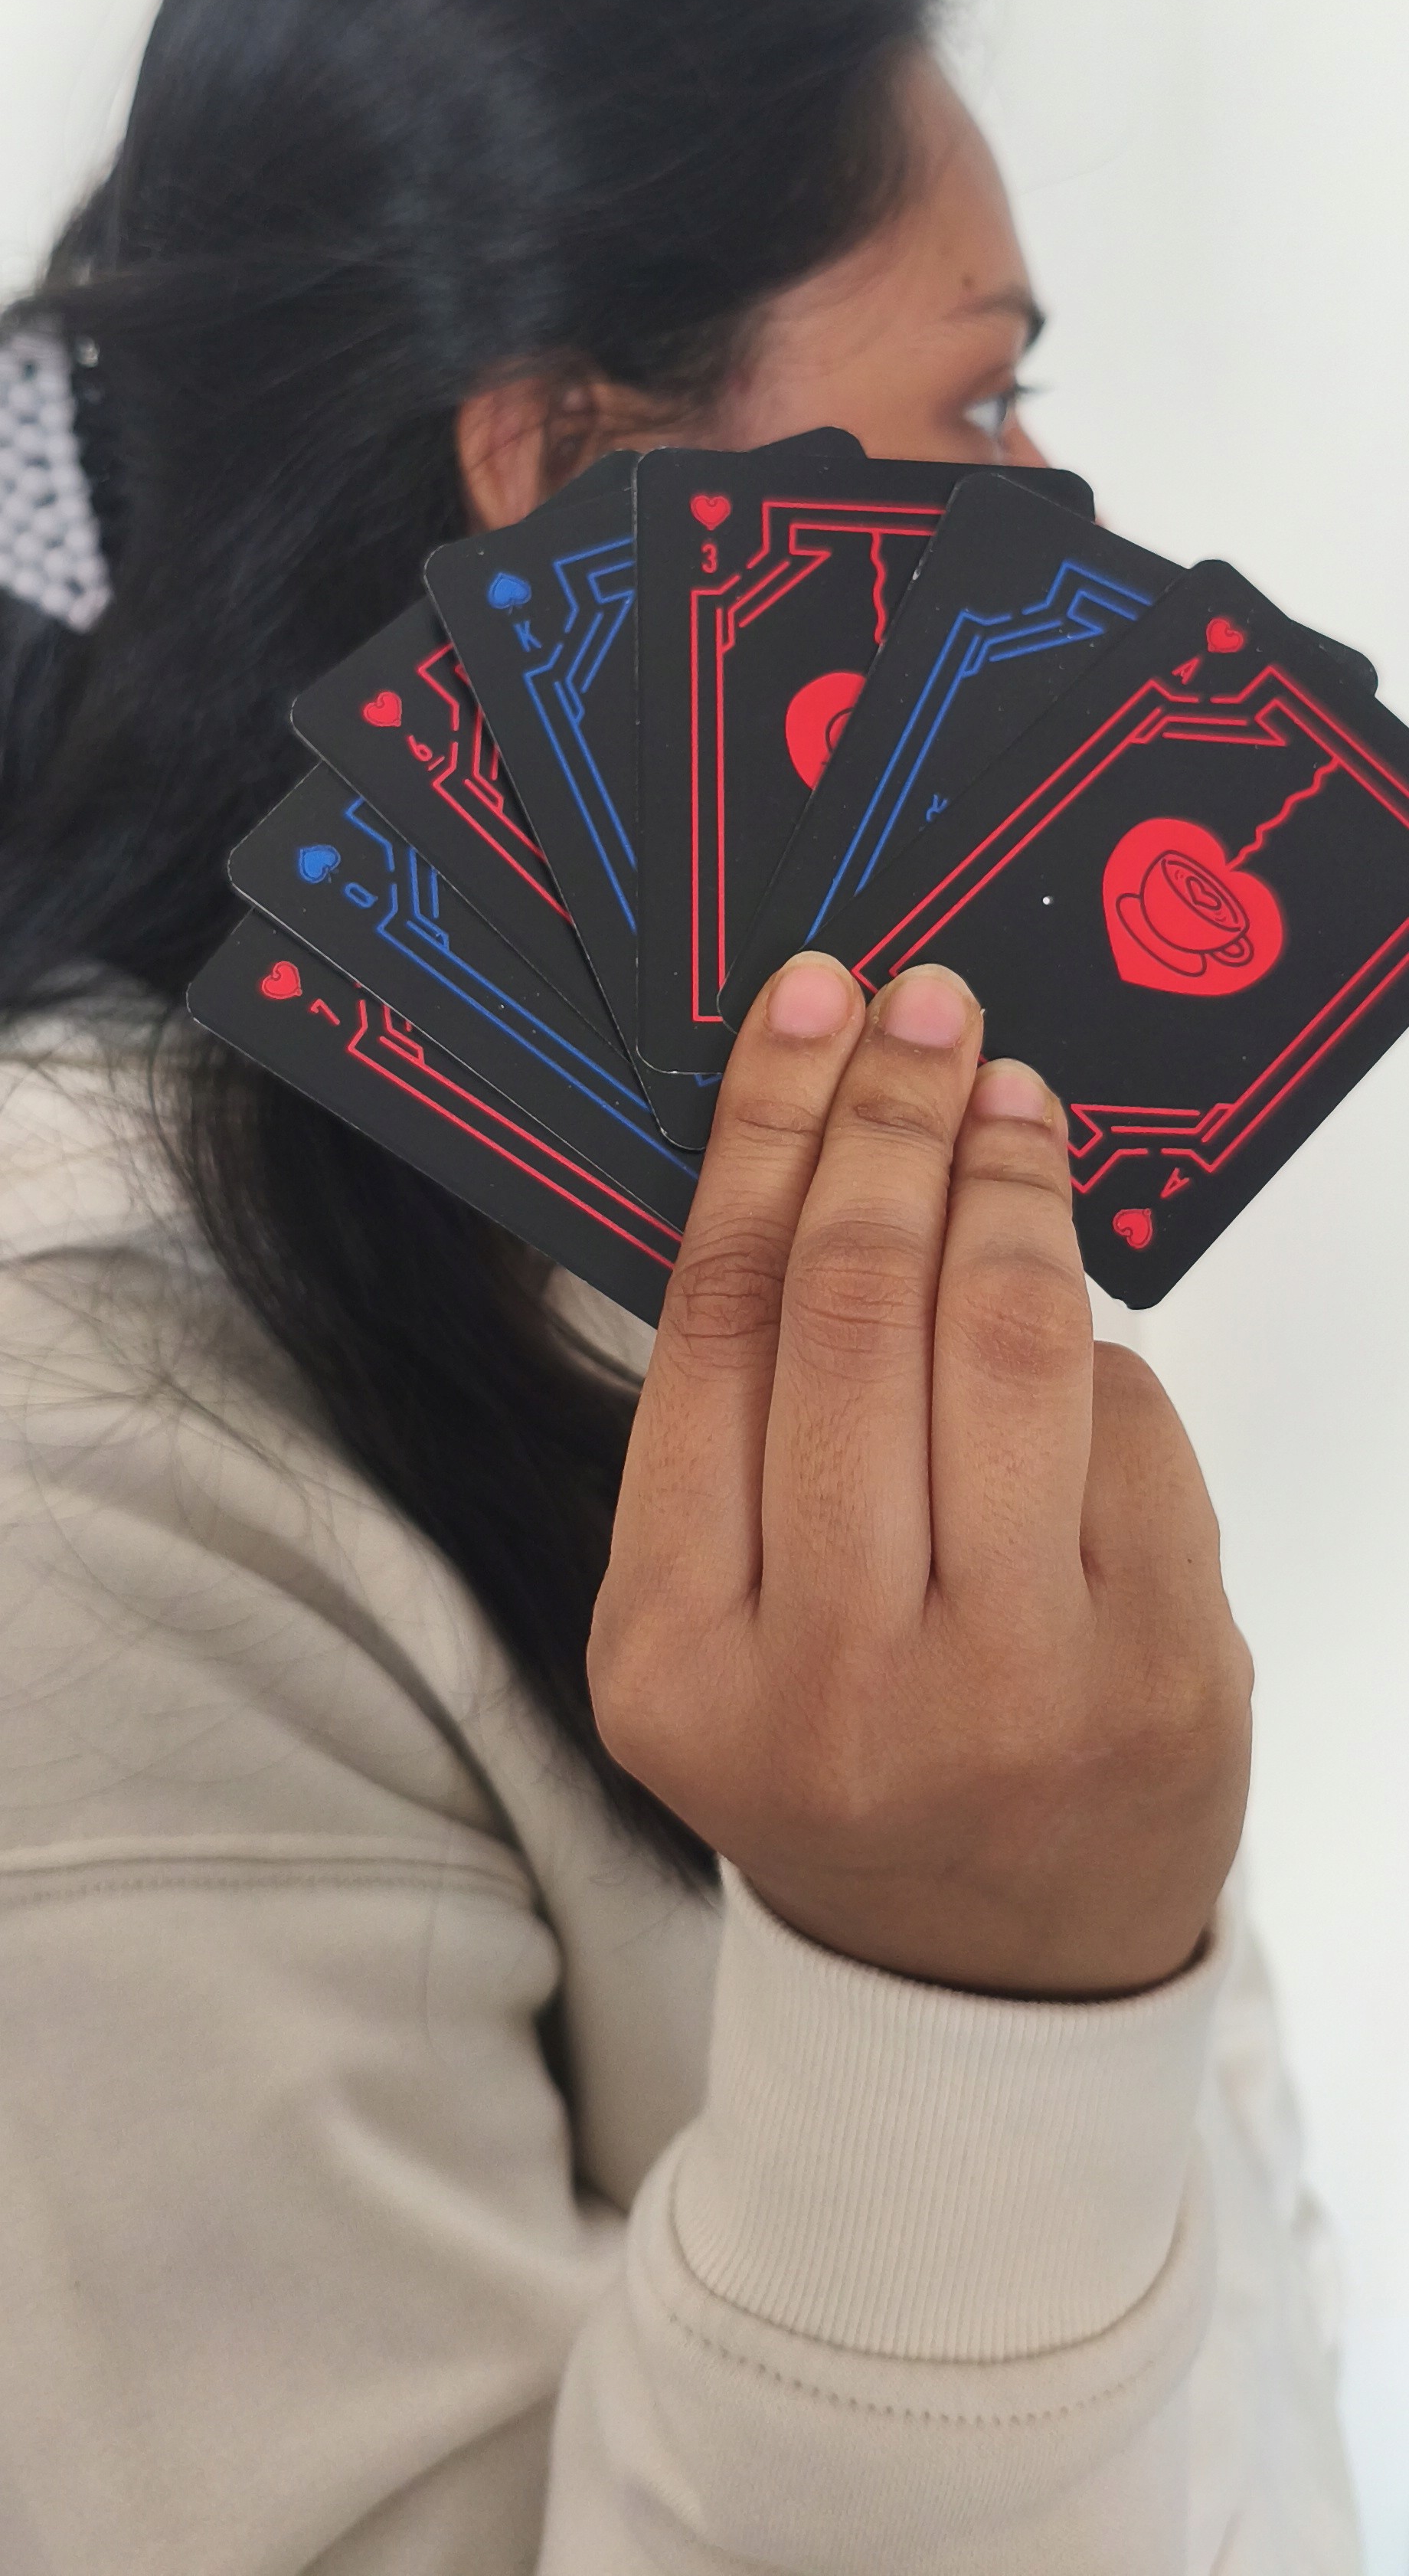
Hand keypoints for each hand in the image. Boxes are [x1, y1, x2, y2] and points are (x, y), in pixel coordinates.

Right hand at [588, 955, 1251, 1999]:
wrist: (980, 1971)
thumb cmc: (836, 1749)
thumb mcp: (715, 1622)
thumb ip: (737, 1425)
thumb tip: (818, 1150)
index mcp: (673, 1654)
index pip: (717, 1325)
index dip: (769, 1135)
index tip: (812, 1006)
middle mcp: (831, 1681)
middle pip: (859, 1314)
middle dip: (895, 1122)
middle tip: (925, 1005)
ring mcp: (1009, 1693)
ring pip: (1011, 1348)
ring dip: (1011, 1188)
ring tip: (1008, 1101)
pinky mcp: (1161, 1686)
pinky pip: (1132, 1432)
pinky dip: (1100, 1347)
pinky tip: (1070, 1314)